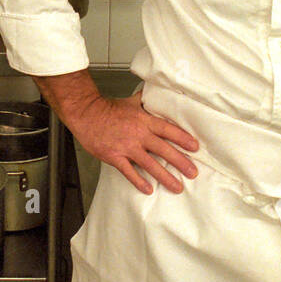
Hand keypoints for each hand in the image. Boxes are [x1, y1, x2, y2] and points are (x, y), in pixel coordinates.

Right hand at [70, 92, 199, 194]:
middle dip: (180, 162)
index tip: (194, 147)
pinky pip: (129, 172)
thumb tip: (157, 92)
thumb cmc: (107, 108)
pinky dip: (139, 181)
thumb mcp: (131, 101)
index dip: (182, 138)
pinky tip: (148, 189)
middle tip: (193, 172)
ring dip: (165, 177)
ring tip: (177, 186)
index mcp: (143, 120)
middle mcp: (138, 134)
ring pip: (150, 164)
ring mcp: (126, 147)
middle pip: (163, 149)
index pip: (168, 130)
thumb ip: (146, 100)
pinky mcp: (114, 157)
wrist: (86, 114)